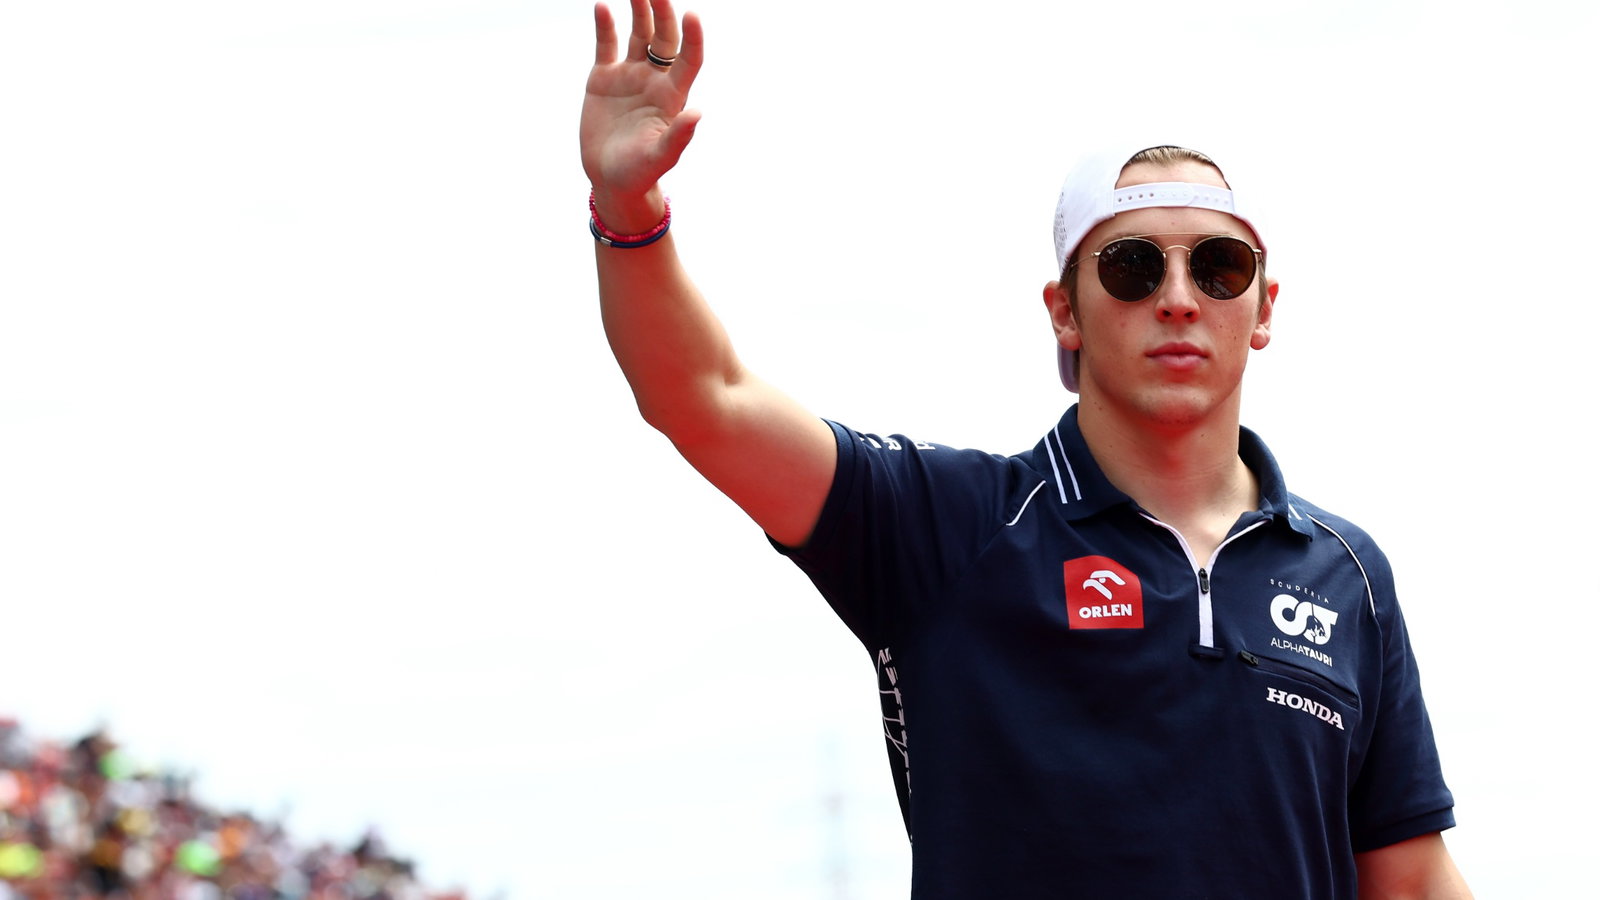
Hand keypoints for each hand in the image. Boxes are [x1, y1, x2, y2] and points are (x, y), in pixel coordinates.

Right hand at [581, 0, 703, 217]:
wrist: (611, 179)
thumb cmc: (640, 173)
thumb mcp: (660, 158)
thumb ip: (678, 137)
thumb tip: (697, 115)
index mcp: (672, 96)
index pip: (688, 59)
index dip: (693, 38)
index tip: (693, 16)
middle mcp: (654, 80)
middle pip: (664, 38)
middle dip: (663, 13)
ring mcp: (630, 76)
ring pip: (638, 34)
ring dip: (639, 10)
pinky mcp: (604, 78)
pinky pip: (606, 44)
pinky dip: (605, 25)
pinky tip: (603, 6)